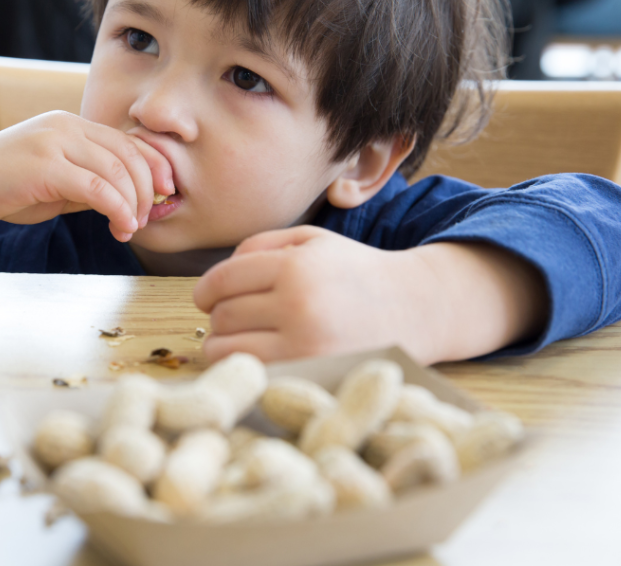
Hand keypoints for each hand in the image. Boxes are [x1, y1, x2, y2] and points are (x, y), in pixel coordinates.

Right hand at [0, 111, 173, 241]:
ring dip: (132, 204)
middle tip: (145, 219)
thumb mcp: (56, 183)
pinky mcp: (44, 165)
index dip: (153, 167)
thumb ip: (89, 183)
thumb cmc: (4, 187)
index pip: (127, 141)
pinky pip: (95, 188)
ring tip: (130, 228)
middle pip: (127, 154)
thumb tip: (129, 200)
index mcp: (71, 124)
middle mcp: (66, 125)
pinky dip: (116, 209)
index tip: (164, 193)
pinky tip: (119, 227)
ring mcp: (54, 142)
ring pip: (115, 171)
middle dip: (146, 190)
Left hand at [194, 226, 546, 364]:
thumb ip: (258, 246)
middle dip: (223, 316)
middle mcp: (299, 309)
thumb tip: (212, 282)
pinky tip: (262, 358)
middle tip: (241, 316)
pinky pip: (252, 376)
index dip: (206, 290)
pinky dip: (247, 369)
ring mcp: (305, 350)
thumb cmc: (353, 273)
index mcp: (295, 268)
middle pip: (222, 317)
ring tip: (248, 337)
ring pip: (228, 351)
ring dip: (228, 345)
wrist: (414, 308)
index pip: (221, 281)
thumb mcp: (311, 241)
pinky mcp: (311, 379)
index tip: (207, 298)